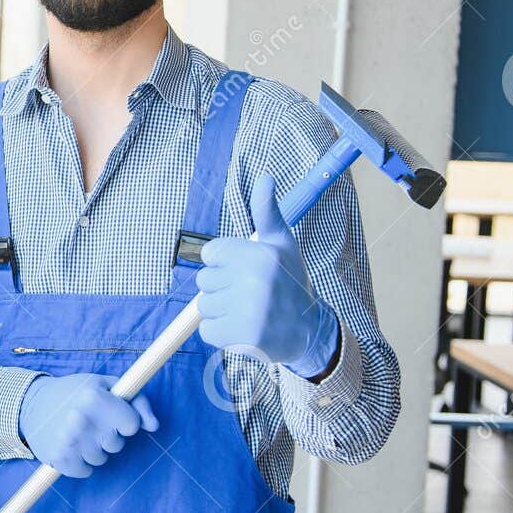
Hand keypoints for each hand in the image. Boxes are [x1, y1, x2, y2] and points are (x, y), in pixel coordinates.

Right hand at [18, 373, 157, 478]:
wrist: (31, 403)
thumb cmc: (75, 392)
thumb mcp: (107, 385)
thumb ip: (137, 401)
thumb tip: (154, 426)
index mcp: (94, 398)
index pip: (131, 425)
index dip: (123, 420)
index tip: (110, 414)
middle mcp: (81, 420)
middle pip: (116, 444)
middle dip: (107, 436)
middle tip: (90, 423)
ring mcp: (69, 442)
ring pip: (101, 459)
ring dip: (93, 449)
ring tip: (78, 433)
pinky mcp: (59, 459)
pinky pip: (85, 471)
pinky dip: (80, 463)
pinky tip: (71, 447)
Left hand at [196, 173, 338, 378]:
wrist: (309, 332)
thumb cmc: (289, 283)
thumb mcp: (281, 243)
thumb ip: (266, 212)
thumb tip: (264, 177)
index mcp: (259, 253)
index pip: (209, 253)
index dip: (224, 264)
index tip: (247, 272)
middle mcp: (253, 279)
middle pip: (204, 280)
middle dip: (222, 289)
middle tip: (251, 295)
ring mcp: (247, 309)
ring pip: (203, 307)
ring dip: (221, 312)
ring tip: (248, 312)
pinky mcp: (241, 335)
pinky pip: (206, 331)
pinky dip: (221, 334)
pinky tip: (244, 329)